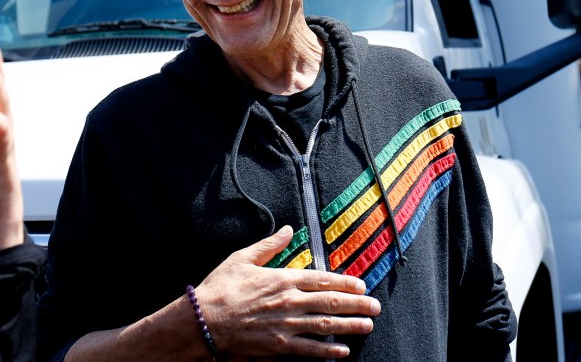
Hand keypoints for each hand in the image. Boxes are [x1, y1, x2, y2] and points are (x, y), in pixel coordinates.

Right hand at [196, 226, 380, 358]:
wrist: (204, 319)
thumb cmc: (221, 287)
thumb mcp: (243, 258)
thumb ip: (269, 245)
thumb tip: (287, 230)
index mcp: (282, 277)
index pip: (321, 278)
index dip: (344, 282)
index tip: (361, 285)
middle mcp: (289, 300)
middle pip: (330, 301)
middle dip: (356, 304)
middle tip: (375, 307)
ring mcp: (286, 324)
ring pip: (325, 324)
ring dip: (349, 325)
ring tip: (368, 326)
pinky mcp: (279, 345)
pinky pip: (309, 348)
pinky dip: (328, 349)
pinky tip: (342, 350)